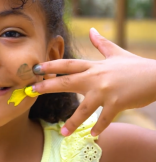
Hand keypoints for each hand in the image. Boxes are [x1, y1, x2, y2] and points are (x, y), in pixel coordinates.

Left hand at [32, 28, 155, 135]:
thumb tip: (91, 30)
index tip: (35, 68)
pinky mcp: (117, 103)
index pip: (67, 64)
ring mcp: (106, 91)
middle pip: (67, 82)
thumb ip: (101, 43)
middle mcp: (96, 78)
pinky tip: (94, 135)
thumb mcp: (115, 52)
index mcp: (94, 66)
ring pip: (84, 108)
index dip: (50, 65)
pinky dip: (99, 127)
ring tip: (63, 132)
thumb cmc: (133, 65)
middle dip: (48, 86)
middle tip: (32, 91)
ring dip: (73, 121)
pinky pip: (104, 119)